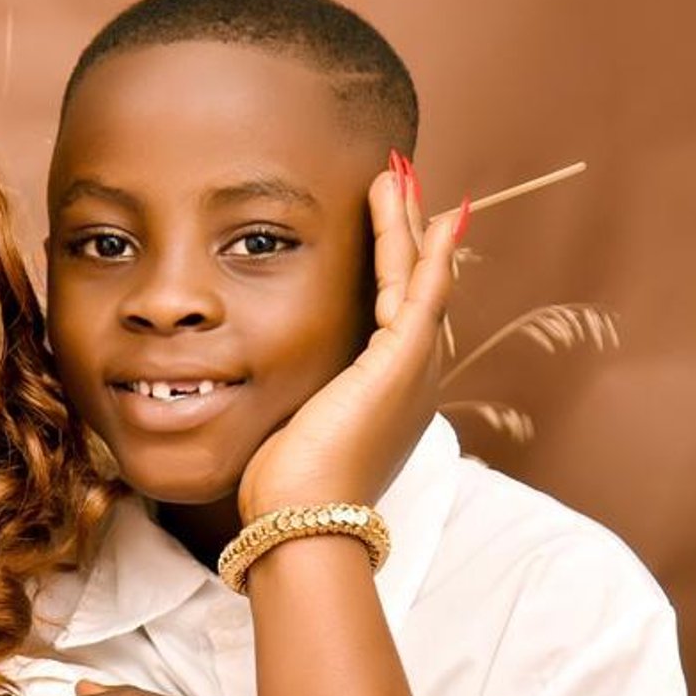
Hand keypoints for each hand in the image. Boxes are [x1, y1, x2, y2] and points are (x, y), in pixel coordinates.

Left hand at [236, 158, 464, 517]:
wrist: (302, 520)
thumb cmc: (285, 489)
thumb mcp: (291, 430)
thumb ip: (295, 401)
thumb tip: (270, 394)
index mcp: (387, 391)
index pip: (396, 310)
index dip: (392, 264)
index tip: (384, 225)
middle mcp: (412, 376)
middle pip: (415, 284)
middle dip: (407, 231)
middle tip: (400, 180)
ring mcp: (414, 368)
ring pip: (418, 276)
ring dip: (409, 223)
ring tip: (399, 176)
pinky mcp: (402, 360)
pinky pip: (419, 288)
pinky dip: (421, 247)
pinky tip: (426, 210)